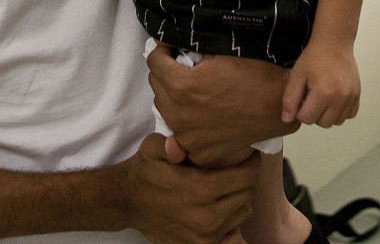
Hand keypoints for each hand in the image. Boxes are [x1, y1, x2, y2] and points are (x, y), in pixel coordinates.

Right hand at [124, 134, 258, 243]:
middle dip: (246, 180)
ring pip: (243, 213)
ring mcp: (204, 235)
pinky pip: (231, 231)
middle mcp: (207, 216)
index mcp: (200, 189)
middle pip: (247, 195)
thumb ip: (168, 145)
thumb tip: (177, 148)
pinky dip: (231, 218)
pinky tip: (220, 205)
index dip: (252, 163)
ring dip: (240, 199)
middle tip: (238, 169)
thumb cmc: (145, 170)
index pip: (247, 177)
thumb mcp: (153, 148)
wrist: (127, 201)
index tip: (249, 156)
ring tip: (228, 186)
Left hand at [147, 44, 297, 167]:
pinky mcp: (199, 153)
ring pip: (166, 110)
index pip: (153, 60)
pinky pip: (181, 135)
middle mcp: (179, 114)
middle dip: (168, 73)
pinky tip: (205, 114)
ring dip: (175, 98)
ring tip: (197, 92)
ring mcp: (188, 138)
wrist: (280, 105)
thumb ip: (190, 49)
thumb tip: (174, 46)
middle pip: (156, 86)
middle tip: (187, 68)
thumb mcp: (220, 52)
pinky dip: (189, 124)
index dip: (163, 49)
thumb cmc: (255, 75)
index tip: (172, 48)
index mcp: (182, 85)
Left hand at [281, 39, 359, 127]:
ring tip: (322, 98)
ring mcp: (351, 97)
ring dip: (327, 115)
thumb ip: (290, 99)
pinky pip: (348, 115)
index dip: (300, 110)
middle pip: (323, 123)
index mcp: (323, 93)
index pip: (307, 119)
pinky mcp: (358, 95)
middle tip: (311, 98)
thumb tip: (287, 120)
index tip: (301, 97)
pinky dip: (340, 112)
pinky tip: (333, 99)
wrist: (334, 42)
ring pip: (336, 122)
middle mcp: (340, 98)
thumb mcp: (297, 75)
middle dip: (313, 114)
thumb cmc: (314, 57)